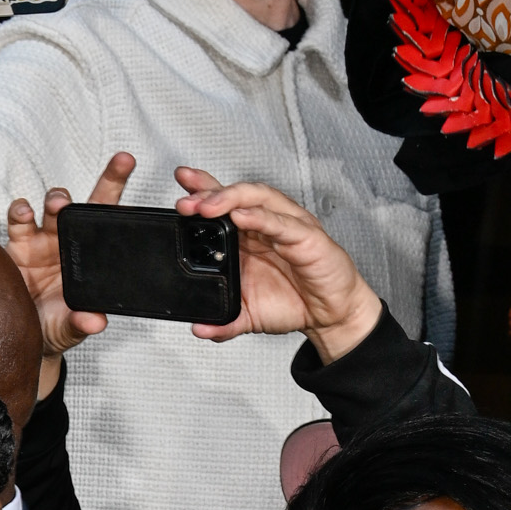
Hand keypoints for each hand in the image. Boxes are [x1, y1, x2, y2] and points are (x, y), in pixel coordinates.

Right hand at [5, 150, 135, 388]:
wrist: (21, 334)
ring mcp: (45, 239)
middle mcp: (72, 241)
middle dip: (110, 179)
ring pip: (56, 207)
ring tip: (59, 204)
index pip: (115, 226)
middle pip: (93, 204)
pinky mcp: (19, 243)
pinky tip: (24, 211)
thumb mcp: (69, 328)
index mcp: (92, 257)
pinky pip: (19, 221)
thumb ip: (81, 323)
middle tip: (123, 162)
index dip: (130, 208)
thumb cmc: (53, 326)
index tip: (147, 188)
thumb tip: (96, 322)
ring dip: (60, 199)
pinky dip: (21, 212)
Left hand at [172, 172, 383, 357]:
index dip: (203, 188)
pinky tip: (242, 216)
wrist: (329, 313)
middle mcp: (266, 225)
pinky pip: (282, 223)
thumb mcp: (249, 315)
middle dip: (208, 194)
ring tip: (207, 205)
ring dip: (230, 198)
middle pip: (236, 195)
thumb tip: (200, 329)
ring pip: (258, 199)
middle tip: (186, 202)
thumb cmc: (294, 301)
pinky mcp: (308, 237)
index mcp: (248, 236)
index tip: (181, 180)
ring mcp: (288, 227)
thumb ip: (224, 321)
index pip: (223, 204)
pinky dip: (262, 218)